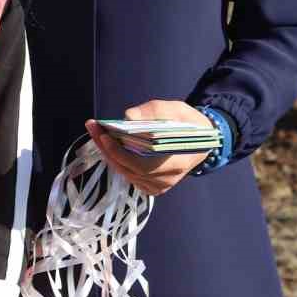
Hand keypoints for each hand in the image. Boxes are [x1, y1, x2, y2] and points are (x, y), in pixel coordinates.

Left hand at [85, 100, 214, 196]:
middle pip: (130, 170)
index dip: (121, 153)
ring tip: (97, 132)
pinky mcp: (154, 187)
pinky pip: (130, 175)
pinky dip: (118, 161)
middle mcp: (168, 180)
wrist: (204, 141)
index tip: (105, 135)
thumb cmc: (190, 124)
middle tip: (93, 128)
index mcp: (177, 163)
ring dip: (109, 154)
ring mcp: (160, 186)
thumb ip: (154, 111)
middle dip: (108, 149)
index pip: (143, 165)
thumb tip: (127, 116)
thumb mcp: (178, 109)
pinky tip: (111, 145)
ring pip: (127, 174)